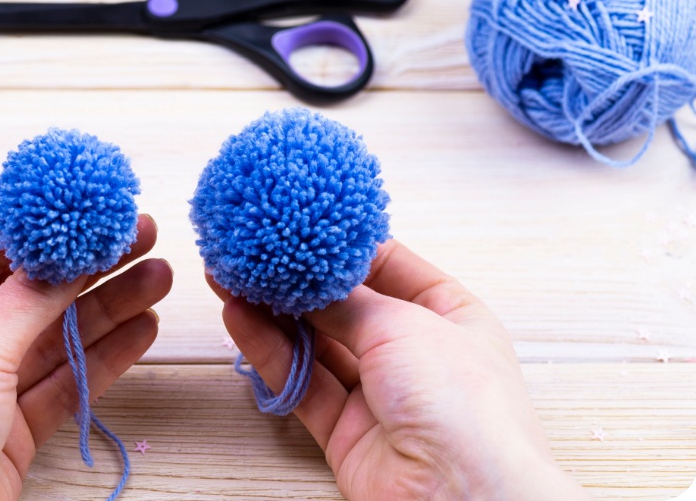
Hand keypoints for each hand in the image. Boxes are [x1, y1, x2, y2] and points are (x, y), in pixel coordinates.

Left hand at [0, 211, 170, 500]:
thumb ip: (25, 301)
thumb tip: (64, 254)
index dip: (35, 223)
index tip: (84, 202)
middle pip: (28, 289)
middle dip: (86, 263)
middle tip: (137, 233)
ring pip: (56, 332)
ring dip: (108, 305)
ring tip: (158, 275)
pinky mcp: (14, 426)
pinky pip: (67, 377)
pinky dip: (106, 354)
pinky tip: (141, 327)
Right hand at [210, 240, 589, 500]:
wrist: (463, 499)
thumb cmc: (465, 407)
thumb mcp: (403, 325)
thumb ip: (345, 299)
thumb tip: (305, 272)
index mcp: (449, 315)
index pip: (387, 266)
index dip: (341, 246)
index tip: (297, 222)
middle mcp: (414, 352)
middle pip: (343, 306)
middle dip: (295, 280)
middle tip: (250, 252)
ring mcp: (377, 393)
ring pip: (314, 344)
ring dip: (272, 313)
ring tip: (230, 279)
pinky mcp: (344, 431)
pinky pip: (300, 382)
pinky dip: (269, 352)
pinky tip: (241, 320)